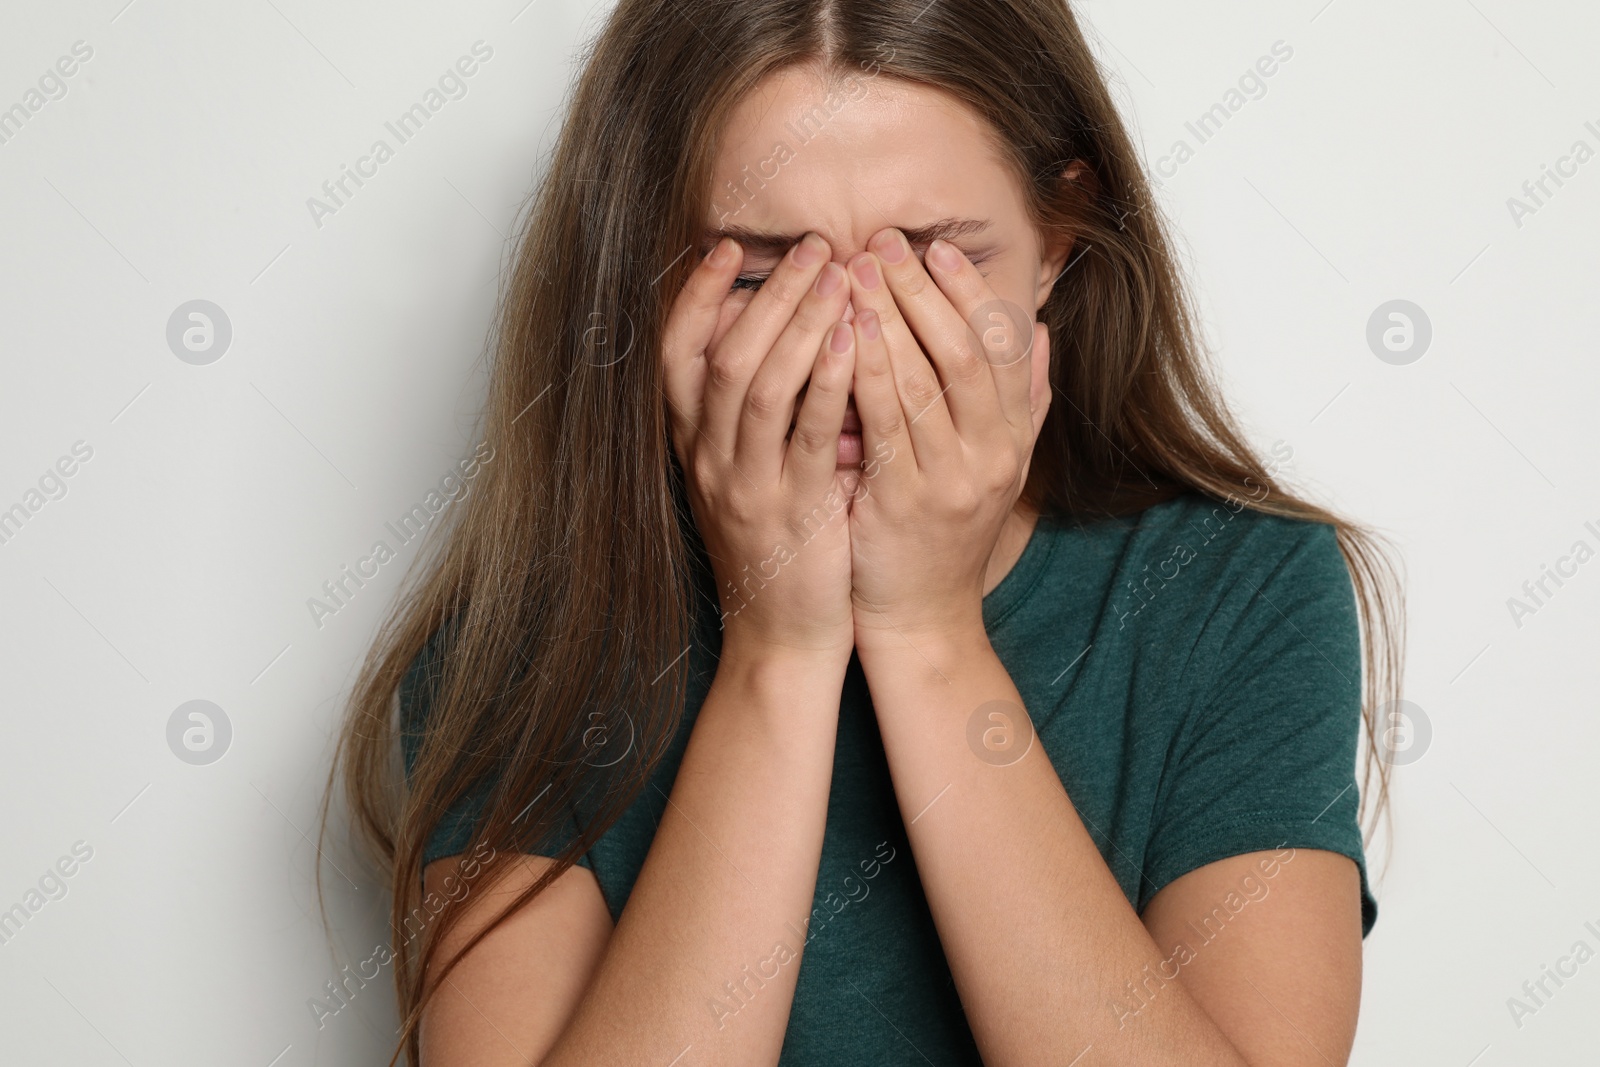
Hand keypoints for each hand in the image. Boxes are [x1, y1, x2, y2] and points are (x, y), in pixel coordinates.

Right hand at [661, 232, 861, 661]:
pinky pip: (806, 434)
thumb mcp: (749, 471)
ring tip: (840, 275)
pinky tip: (854, 341)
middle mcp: (709, 459)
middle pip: (725, 354)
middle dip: (770, 293)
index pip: (676, 354)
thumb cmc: (777, 543)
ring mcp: (746, 485)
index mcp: (694, 445)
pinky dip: (827, 381)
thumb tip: (775, 333)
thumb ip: (753, 410)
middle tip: (817, 247)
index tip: (727, 248)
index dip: (695, 297)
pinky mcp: (791, 511)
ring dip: (800, 323)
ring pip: (759, 385)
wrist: (782, 635)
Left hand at [842, 228, 1050, 654]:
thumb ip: (1021, 401)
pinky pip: (884, 424)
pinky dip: (864, 373)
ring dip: (887, 318)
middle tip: (882, 242)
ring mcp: (949, 480)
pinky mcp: (903, 502)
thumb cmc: (945, 534)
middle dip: (920, 291)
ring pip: (922, 380)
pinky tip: (840, 336)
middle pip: (961, 351)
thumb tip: (1043, 330)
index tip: (934, 248)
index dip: (968, 291)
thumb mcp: (997, 467)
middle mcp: (991, 455)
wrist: (922, 618)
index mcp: (1013, 439)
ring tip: (854, 272)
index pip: (999, 346)